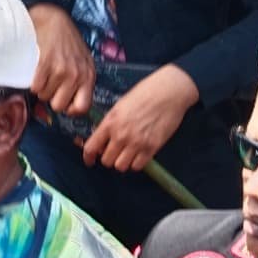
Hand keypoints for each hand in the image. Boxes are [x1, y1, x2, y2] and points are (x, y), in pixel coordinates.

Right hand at [27, 3, 94, 115]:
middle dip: (51, 98)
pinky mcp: (46, 63)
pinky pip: (35, 87)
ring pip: (44, 96)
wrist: (53, 20)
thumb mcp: (82, 62)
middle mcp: (77, 74)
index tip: (63, 102)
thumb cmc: (67, 42)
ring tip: (44, 74)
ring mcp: (62, 69)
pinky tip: (37, 72)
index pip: (83, 107)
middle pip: (59, 106)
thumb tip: (70, 106)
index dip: (70, 109)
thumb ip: (80, 81)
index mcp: (88, 75)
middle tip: (50, 85)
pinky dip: (32, 82)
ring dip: (41, 88)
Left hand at [81, 64, 198, 171]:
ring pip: (120, 166)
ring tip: (126, 154)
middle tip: (114, 152)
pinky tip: (138, 154)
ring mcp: (137, 142)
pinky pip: (138, 166)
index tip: (90, 160)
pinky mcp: (152, 147)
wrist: (169, 91)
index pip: (91, 148)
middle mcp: (121, 135)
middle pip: (106, 161)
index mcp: (110, 122)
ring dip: (122, 162)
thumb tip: (101, 138)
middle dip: (108, 157)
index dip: (88, 157)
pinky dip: (136, 163)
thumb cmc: (145, 93)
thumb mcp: (119, 105)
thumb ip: (109, 123)